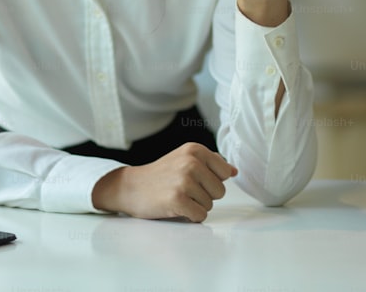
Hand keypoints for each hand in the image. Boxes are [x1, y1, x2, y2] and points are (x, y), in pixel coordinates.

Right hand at [91, 142, 237, 222]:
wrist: (131, 187)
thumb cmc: (161, 175)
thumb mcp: (185, 159)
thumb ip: (210, 163)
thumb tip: (234, 171)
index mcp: (196, 149)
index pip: (225, 173)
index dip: (211, 181)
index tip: (193, 179)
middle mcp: (192, 162)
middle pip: (220, 191)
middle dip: (205, 195)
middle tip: (183, 190)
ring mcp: (184, 180)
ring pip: (210, 205)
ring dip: (195, 206)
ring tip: (177, 197)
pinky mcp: (178, 199)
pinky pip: (200, 216)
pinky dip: (191, 216)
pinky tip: (176, 208)